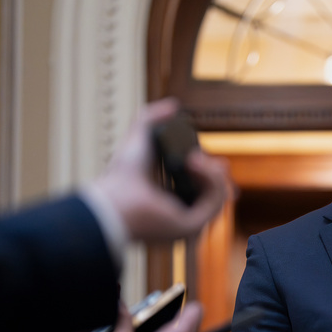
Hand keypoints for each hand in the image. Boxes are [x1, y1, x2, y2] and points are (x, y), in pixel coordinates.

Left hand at [84, 99, 233, 242]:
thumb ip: (152, 117)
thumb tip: (174, 105)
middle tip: (204, 158)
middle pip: (215, 193)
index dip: (211, 173)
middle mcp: (181, 214)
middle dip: (216, 174)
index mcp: (171, 200)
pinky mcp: (192, 226)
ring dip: (213, 172)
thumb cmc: (120, 176)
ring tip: (192, 158)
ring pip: (219, 195)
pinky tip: (193, 163)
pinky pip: (215, 200)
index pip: (203, 188)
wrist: (112, 198)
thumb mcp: (139, 138)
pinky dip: (212, 179)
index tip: (205, 157)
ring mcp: (188, 222)